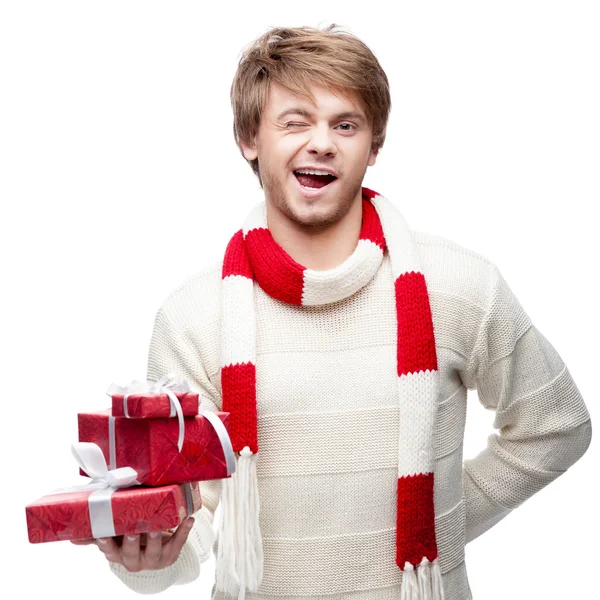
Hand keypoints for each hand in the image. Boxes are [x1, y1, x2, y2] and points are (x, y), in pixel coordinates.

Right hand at [70, 517, 194, 571]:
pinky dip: (183, 532)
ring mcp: (154, 560)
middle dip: (132, 542)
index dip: (106, 544)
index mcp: (118, 554)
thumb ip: (96, 533)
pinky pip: (178, 543)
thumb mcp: (115, 535)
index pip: (109, 551)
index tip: (104, 534)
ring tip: (158, 527)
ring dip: (156, 539)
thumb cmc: (132, 537)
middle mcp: (134, 561)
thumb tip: (72, 535)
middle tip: (133, 531)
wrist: (157, 549)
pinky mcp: (170, 555)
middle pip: (130, 555)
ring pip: (154, 551)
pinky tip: (188, 520)